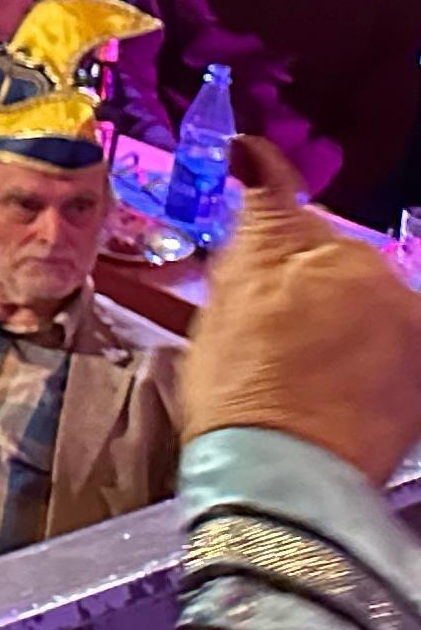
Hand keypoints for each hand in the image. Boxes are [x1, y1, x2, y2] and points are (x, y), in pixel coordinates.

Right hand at [182, 137, 420, 483]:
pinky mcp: (420, 377)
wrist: (280, 474)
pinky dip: (363, 355)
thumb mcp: (228, 293)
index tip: (252, 180)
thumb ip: (259, 216)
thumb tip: (257, 155)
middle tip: (263, 324)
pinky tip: (329, 383)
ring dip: (336, 317)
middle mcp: (388, 284)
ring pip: (364, 302)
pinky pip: (389, 345)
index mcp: (337, 254)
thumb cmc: (247, 390)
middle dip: (304, 280)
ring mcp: (410, 332)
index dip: (265, 204)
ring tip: (296, 362)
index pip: (294, 204)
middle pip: (336, 259)